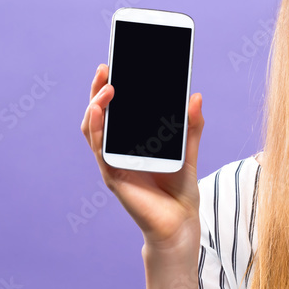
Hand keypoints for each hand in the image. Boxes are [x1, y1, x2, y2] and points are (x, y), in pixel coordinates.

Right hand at [79, 63, 204, 250]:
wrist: (181, 224)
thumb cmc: (180, 190)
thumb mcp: (189, 151)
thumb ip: (192, 125)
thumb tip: (195, 96)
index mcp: (131, 143)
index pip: (114, 110)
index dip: (108, 88)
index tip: (113, 64)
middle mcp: (117, 151)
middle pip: (98, 115)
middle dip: (97, 90)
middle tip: (106, 68)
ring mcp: (112, 163)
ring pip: (93, 129)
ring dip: (95, 105)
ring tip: (106, 86)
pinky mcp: (114, 176)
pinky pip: (99, 150)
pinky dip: (97, 129)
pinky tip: (99, 112)